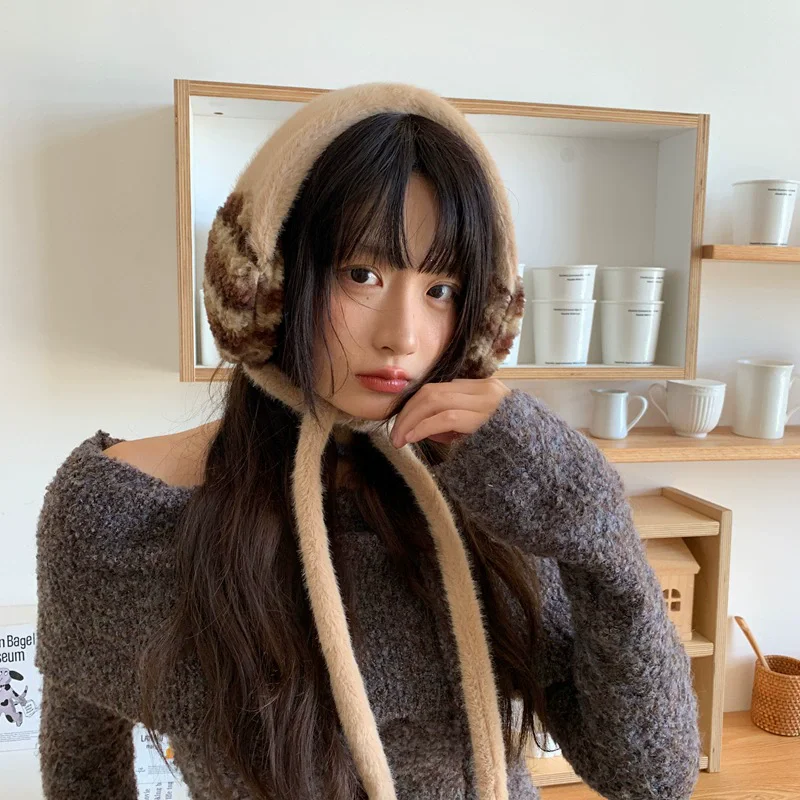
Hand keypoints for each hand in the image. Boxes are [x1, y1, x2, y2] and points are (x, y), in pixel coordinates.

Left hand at [389, 378, 511, 447]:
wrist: (551, 463)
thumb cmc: (517, 452)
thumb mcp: (482, 432)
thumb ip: (458, 426)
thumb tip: (428, 429)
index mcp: (484, 389)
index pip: (439, 390)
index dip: (414, 407)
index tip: (401, 425)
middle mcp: (486, 389)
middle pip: (432, 392)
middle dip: (407, 413)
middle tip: (394, 435)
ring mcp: (488, 401)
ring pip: (434, 399)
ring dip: (410, 420)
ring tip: (399, 439)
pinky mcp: (486, 417)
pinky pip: (445, 416)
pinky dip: (422, 426)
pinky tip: (413, 438)